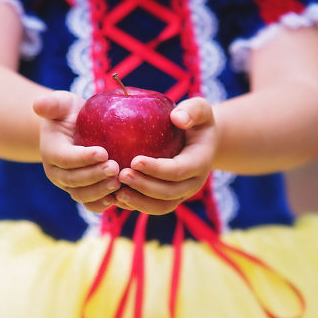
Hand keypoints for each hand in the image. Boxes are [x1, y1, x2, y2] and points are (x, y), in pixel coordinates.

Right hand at [33, 91, 120, 212]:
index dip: (82, 158)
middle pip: (73, 180)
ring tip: (118, 181)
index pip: (64, 158)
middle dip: (94, 175)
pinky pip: (90, 204)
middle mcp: (57, 172)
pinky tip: (118, 198)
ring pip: (81, 195)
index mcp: (51, 150)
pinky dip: (101, 204)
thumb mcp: (62, 103)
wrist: (75, 130)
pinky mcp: (82, 192)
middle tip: (114, 167)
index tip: (103, 152)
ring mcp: (69, 185)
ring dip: (100, 191)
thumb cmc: (70, 114)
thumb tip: (38, 104)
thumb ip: (52, 103)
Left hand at [115, 97, 217, 214]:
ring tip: (117, 192)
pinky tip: (116, 197)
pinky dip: (136, 205)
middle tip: (121, 175)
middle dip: (144, 186)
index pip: (178, 170)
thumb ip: (192, 110)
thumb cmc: (195, 120)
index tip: (134, 160)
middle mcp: (194, 183)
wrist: (201, 142)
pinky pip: (154, 208)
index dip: (157, 169)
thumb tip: (177, 118)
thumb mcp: (200, 109)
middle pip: (169, 192)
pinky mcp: (170, 199)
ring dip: (139, 201)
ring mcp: (182, 193)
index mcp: (200, 162)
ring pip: (161, 206)